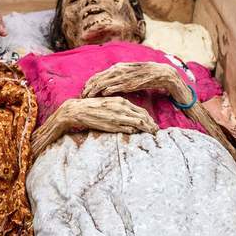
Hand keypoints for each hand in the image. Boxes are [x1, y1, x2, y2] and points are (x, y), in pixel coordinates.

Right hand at [31, 96, 158, 156]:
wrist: (79, 110)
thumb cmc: (94, 108)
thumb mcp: (110, 105)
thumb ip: (121, 110)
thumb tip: (132, 120)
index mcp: (121, 101)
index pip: (141, 110)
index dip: (149, 118)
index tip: (154, 125)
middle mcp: (122, 107)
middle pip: (142, 116)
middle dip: (151, 124)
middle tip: (157, 131)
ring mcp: (117, 115)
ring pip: (138, 122)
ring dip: (147, 128)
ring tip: (152, 134)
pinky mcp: (111, 123)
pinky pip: (127, 128)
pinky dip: (134, 131)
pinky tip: (138, 134)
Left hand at [81, 61, 189, 103]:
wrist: (164, 74)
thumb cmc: (146, 77)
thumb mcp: (130, 77)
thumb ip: (119, 79)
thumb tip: (106, 87)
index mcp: (120, 67)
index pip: (100, 74)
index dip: (91, 82)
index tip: (83, 91)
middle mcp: (122, 68)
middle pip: (102, 76)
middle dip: (91, 86)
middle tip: (82, 95)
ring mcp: (129, 74)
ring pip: (109, 80)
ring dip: (98, 88)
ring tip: (89, 95)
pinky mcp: (136, 79)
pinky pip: (122, 84)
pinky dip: (113, 87)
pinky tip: (105, 92)